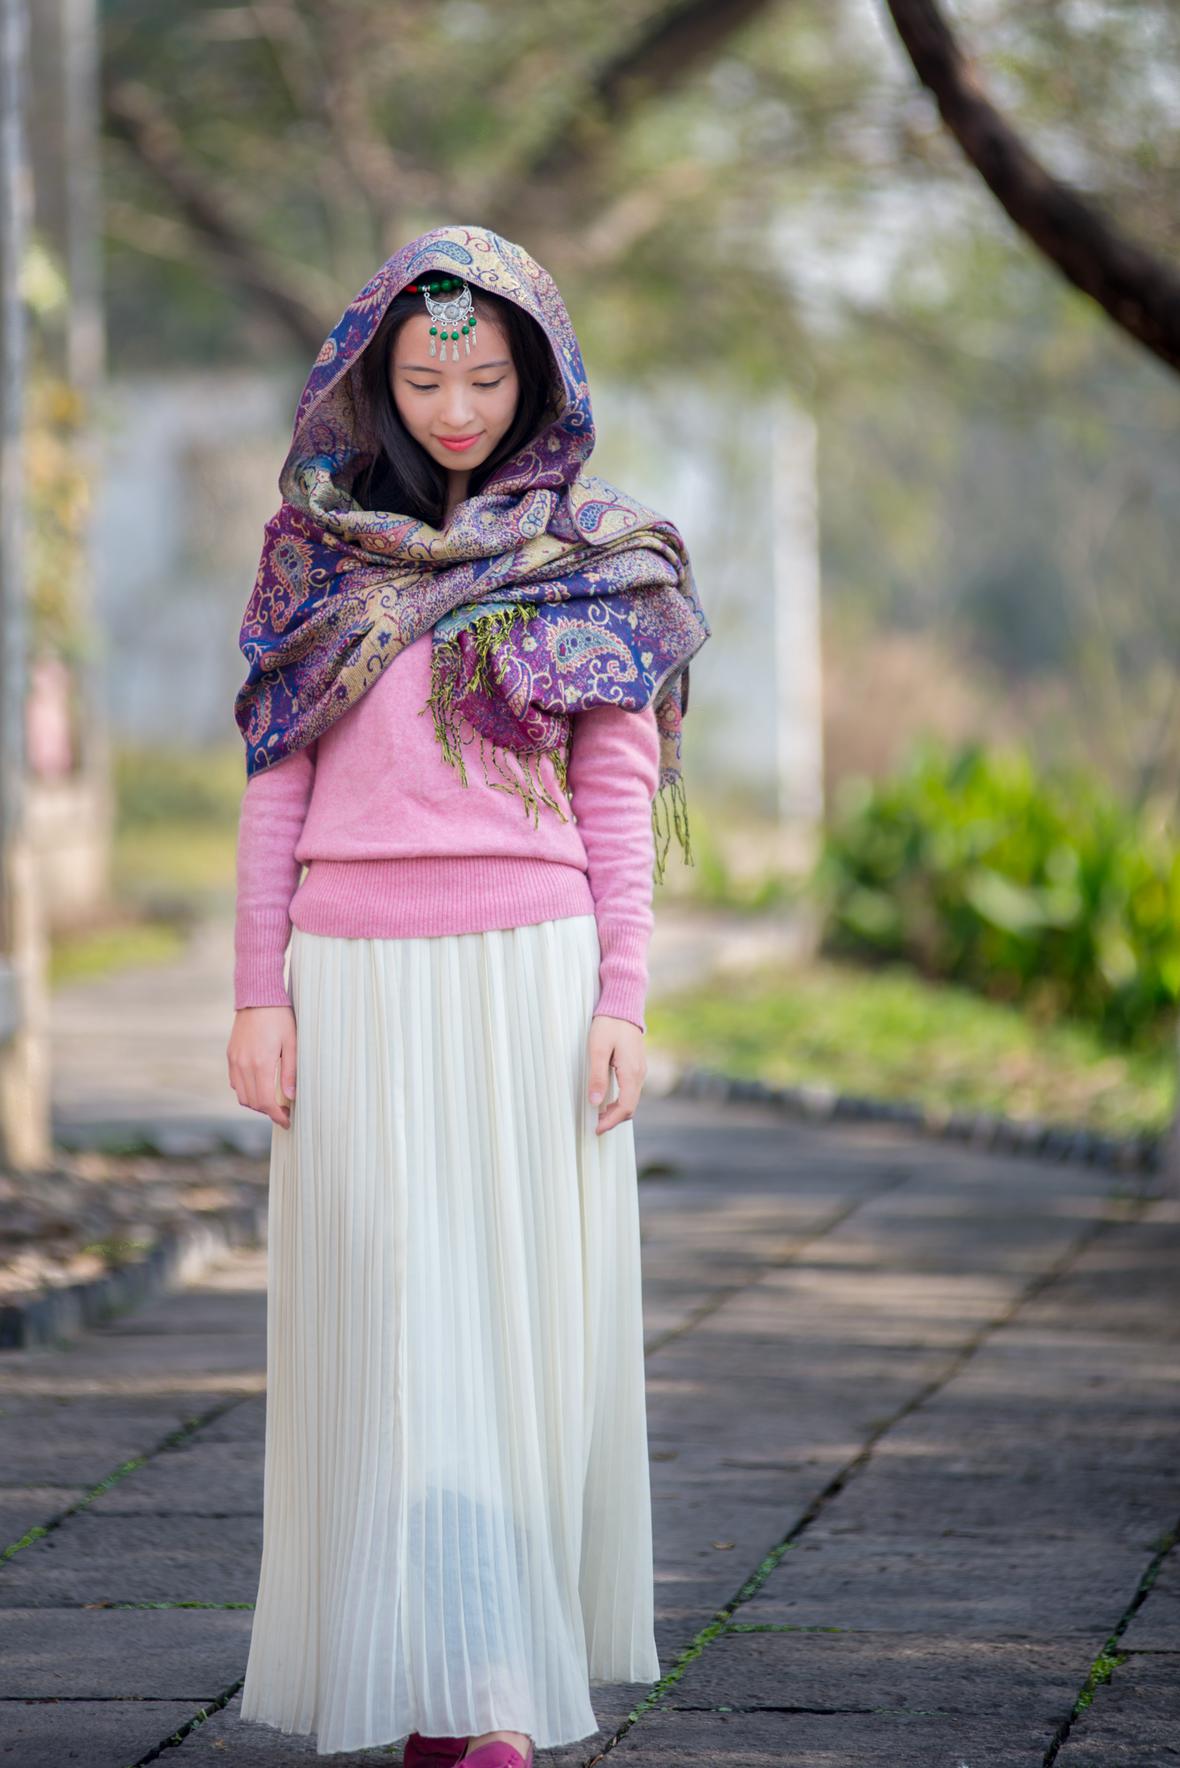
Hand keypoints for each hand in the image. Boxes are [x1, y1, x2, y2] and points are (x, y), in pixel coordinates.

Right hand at [227, 1005, 297, 1128]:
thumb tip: (290, 1097)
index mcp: (261, 1063)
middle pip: (252, 1102)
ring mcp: (235, 1060)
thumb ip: (291, 1072)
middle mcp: (244, 1065)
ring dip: (255, 1102)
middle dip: (267, 1111)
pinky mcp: (231, 1055)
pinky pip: (235, 1082)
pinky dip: (246, 1090)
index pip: (266, 1101)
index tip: (287, 1121)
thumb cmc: (280, 1017)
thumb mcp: (292, 1043)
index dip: (276, 1116)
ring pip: (241, 1094)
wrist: (258, 997)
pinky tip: (259, 1085)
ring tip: (272, 1100)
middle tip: (283, 1111)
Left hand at [587, 1013, 645, 1135]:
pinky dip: (621, 1100)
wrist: (623, 1006)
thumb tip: (595, 1102)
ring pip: (632, 1100)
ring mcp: (640, 1070)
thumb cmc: (608, 1025)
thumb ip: (597, 1077)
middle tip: (595, 1125)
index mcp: (631, 1073)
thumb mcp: (597, 1050)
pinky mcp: (637, 1067)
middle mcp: (640, 1074)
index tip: (596, 1129)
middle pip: (630, 1107)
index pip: (625, 1107)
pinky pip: (632, 1090)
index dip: (611, 1122)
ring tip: (598, 1115)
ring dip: (617, 1111)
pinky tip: (607, 1100)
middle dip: (614, 1119)